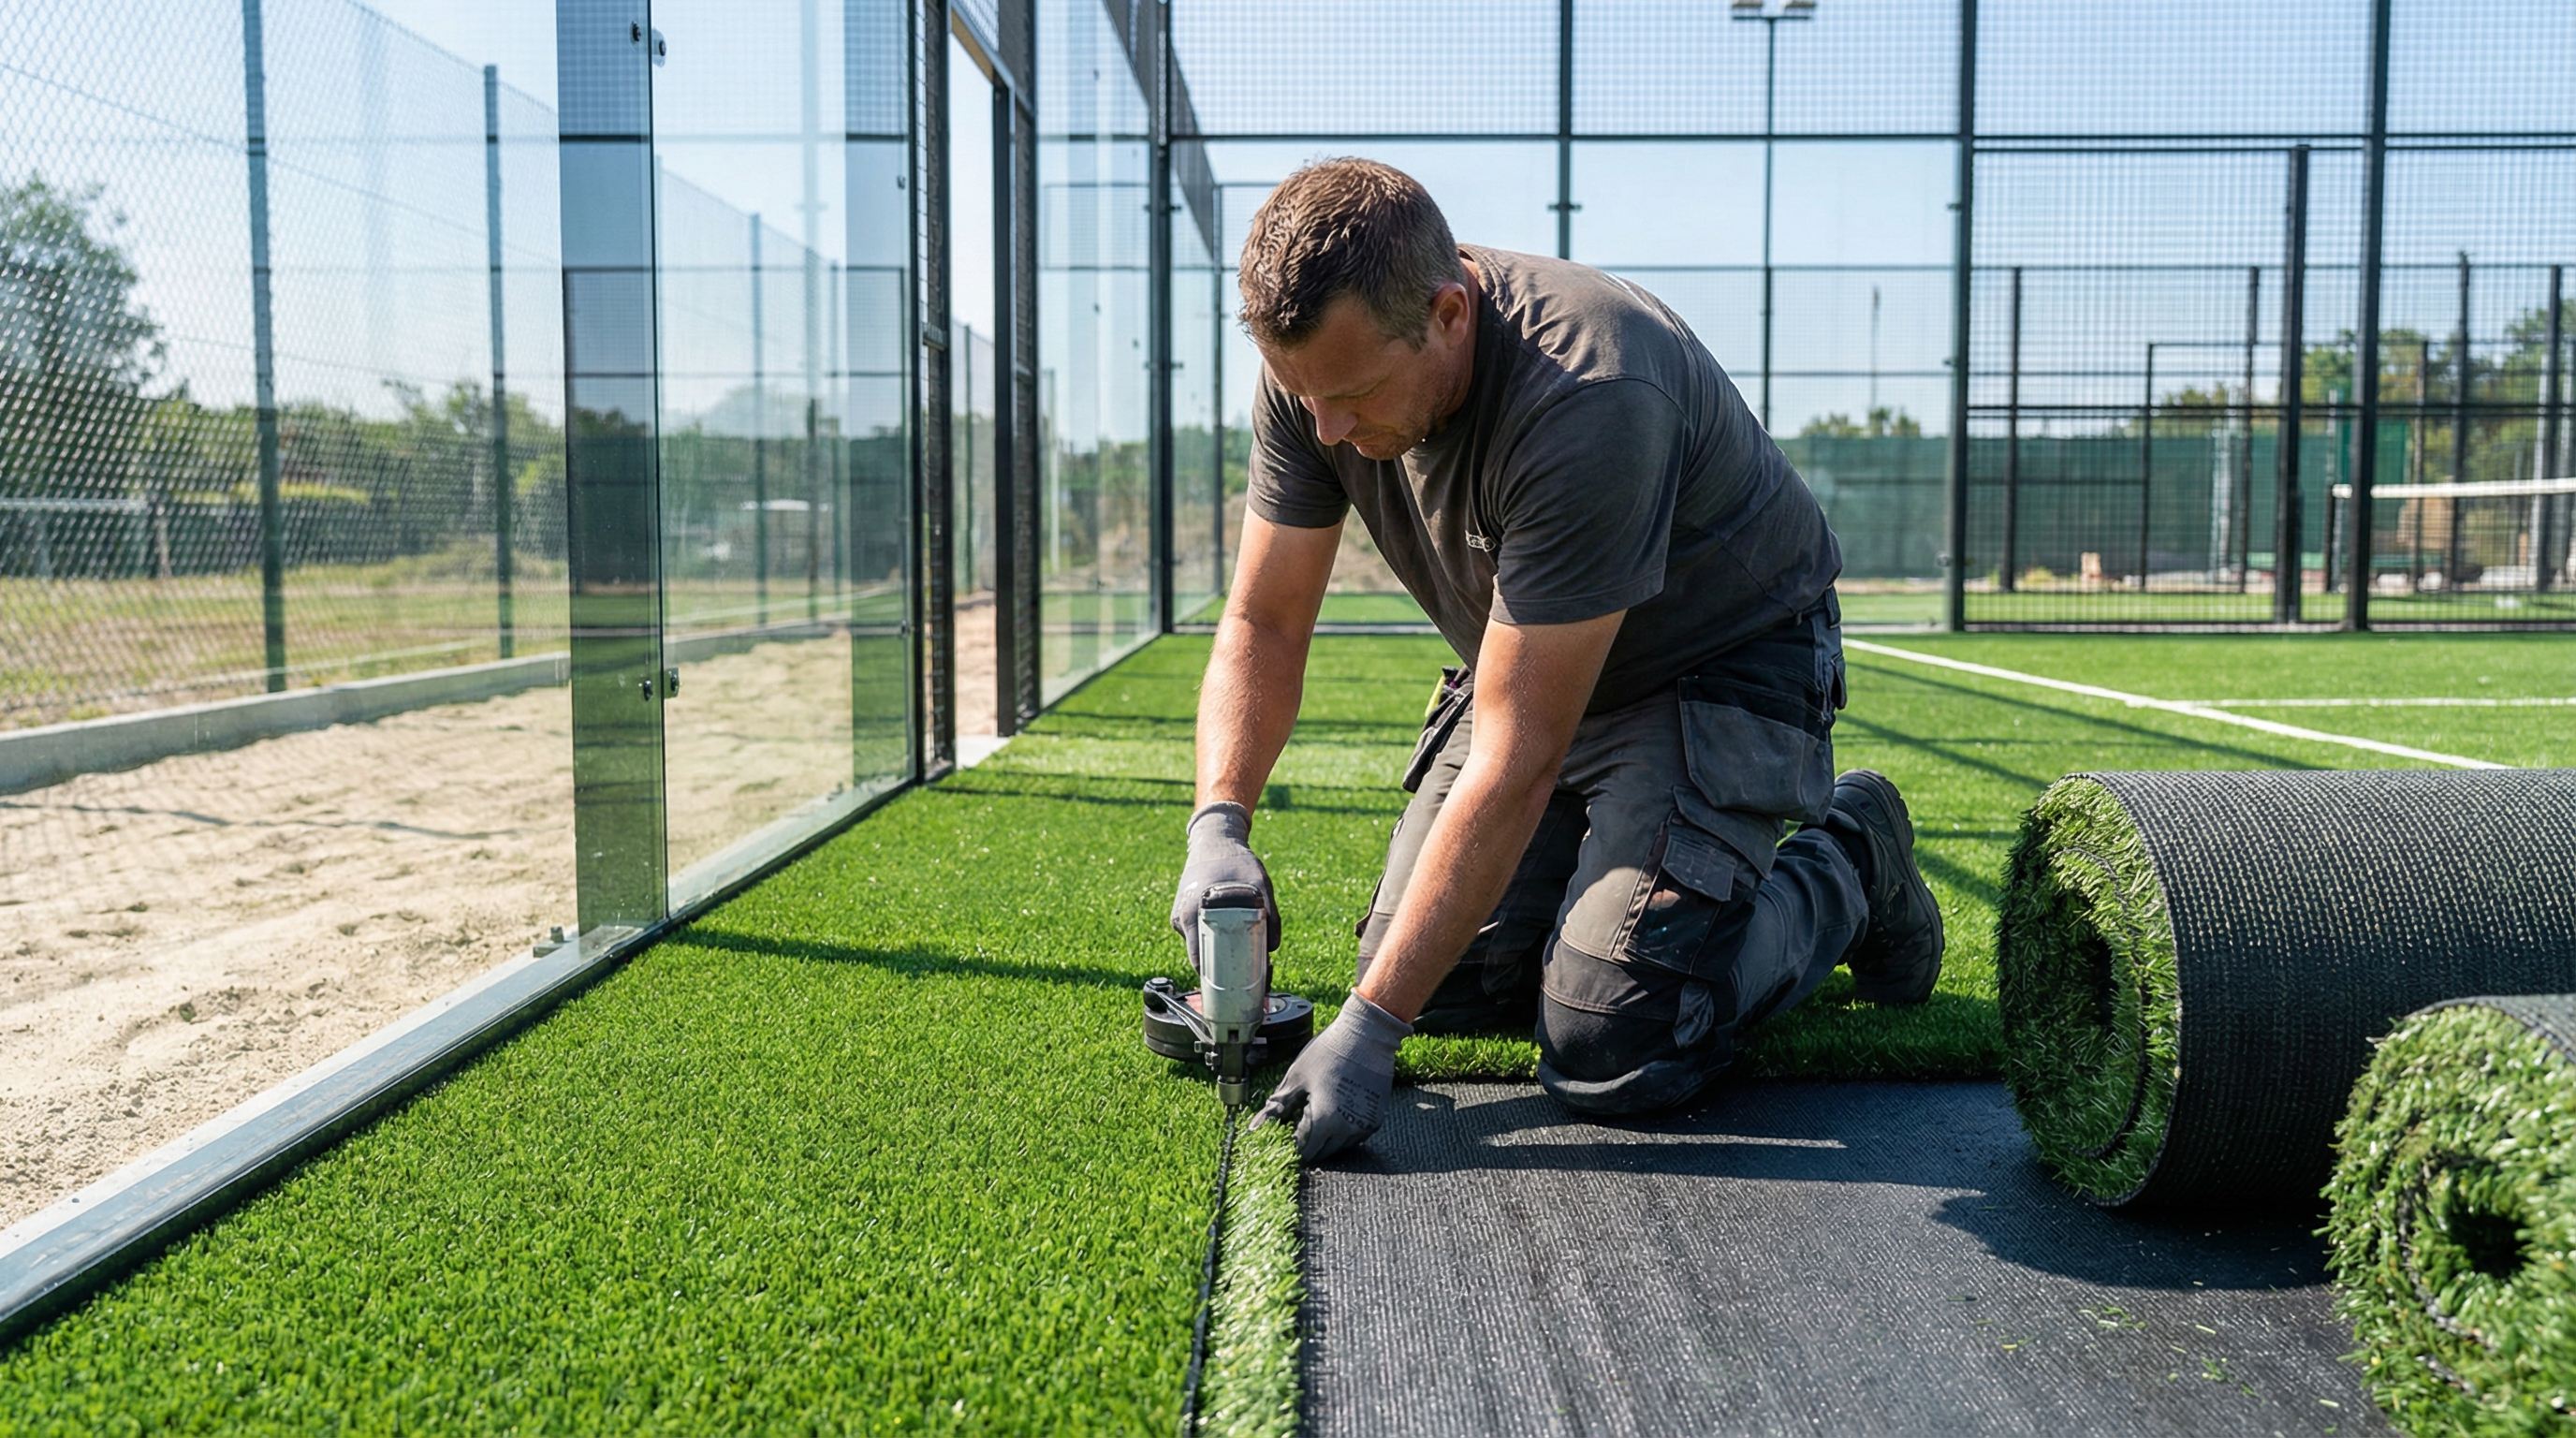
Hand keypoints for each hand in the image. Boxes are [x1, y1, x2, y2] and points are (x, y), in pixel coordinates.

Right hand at [1171, 802, 1279, 972]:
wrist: (1213, 840)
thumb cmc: (1235, 860)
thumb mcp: (1260, 883)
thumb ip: (1270, 916)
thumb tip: (1272, 949)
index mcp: (1194, 913)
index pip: (1199, 960)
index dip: (1215, 980)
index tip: (1234, 988)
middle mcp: (1182, 917)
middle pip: (1200, 957)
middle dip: (1221, 972)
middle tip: (1248, 977)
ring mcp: (1180, 916)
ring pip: (1200, 946)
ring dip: (1218, 953)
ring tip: (1245, 956)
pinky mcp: (1182, 913)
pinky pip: (1198, 934)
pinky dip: (1212, 938)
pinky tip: (1230, 936)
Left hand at [1254, 992, 1411, 1161]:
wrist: (1367, 1034)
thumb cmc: (1328, 1052)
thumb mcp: (1296, 1077)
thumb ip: (1277, 1106)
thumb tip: (1254, 1127)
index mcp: (1323, 1121)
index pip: (1302, 1150)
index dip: (1290, 1144)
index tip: (1284, 1135)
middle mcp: (1345, 1130)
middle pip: (1321, 1153)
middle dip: (1307, 1143)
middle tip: (1299, 1123)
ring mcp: (1364, 1127)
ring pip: (1339, 1147)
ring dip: (1326, 1138)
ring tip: (1318, 1113)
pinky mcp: (1375, 1120)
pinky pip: (1354, 1136)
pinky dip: (1343, 1131)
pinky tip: (1337, 1111)